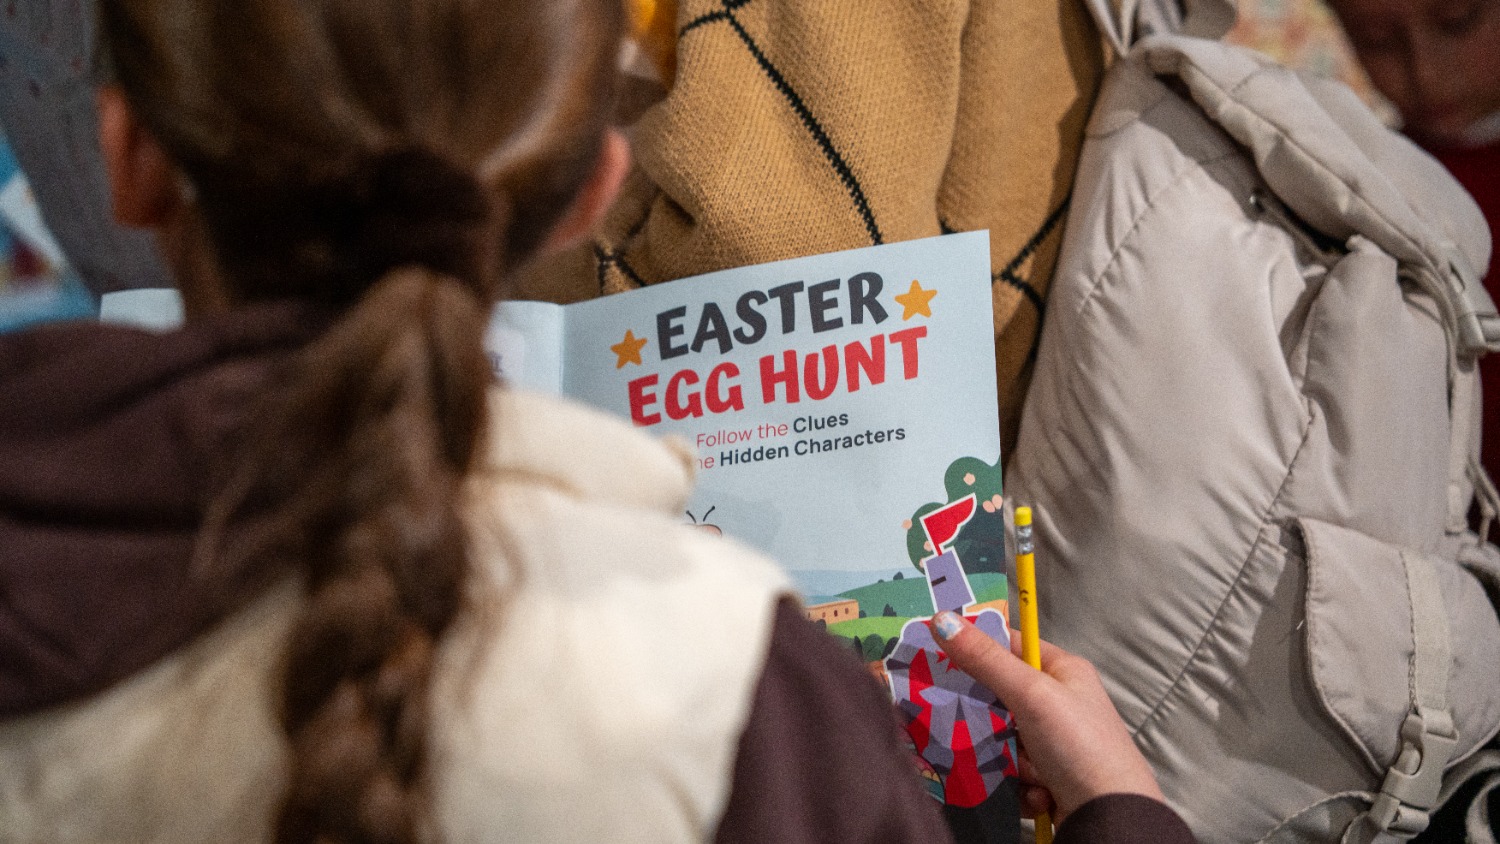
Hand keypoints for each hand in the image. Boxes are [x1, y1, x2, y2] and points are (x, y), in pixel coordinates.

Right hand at [931, 611, 1162, 824]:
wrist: (1109, 816)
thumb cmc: (1078, 744)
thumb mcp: (1031, 695)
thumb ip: (986, 660)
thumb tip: (942, 620)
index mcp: (1064, 672)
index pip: (1012, 646)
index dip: (979, 648)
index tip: (942, 656)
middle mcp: (1060, 703)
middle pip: (1001, 698)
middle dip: (992, 721)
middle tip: (981, 727)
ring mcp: (1055, 742)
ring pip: (1003, 738)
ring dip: (1010, 759)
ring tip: (1032, 771)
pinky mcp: (1049, 775)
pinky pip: (1013, 770)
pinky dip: (1020, 783)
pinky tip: (1040, 792)